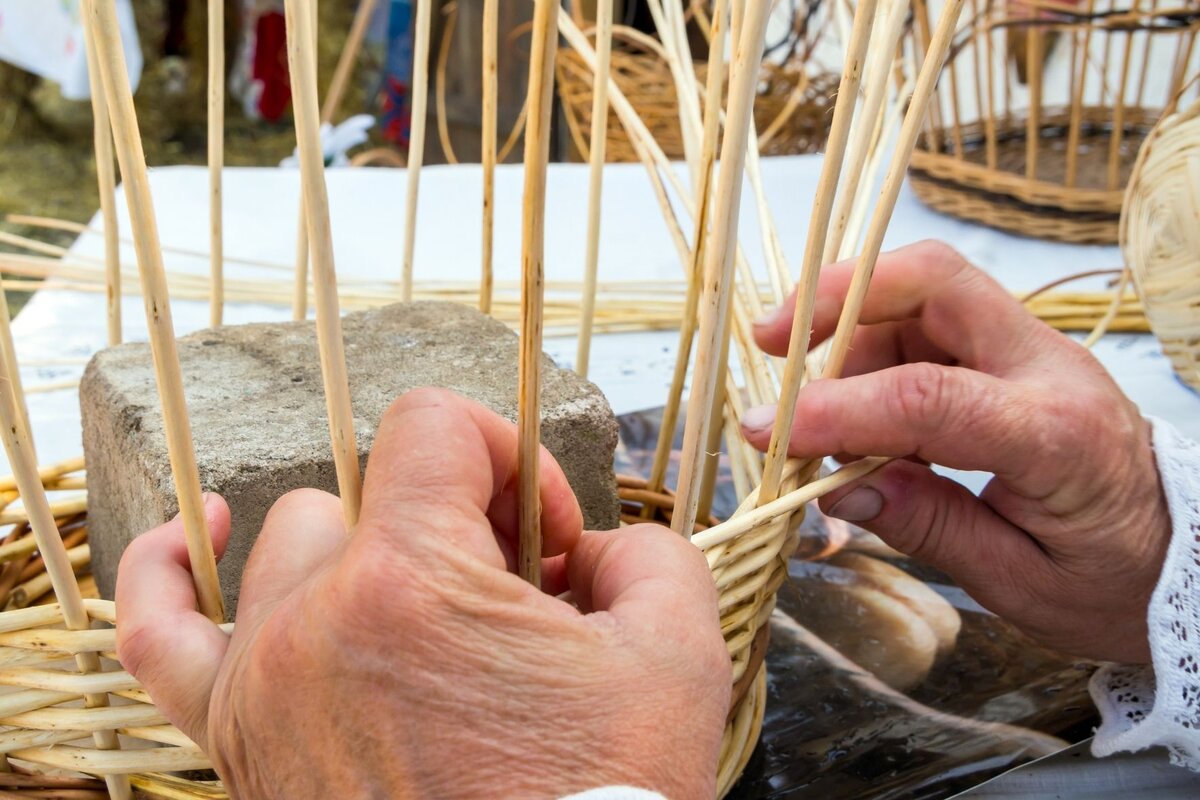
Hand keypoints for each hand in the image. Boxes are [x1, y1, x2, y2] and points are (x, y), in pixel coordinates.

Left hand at [117, 388, 729, 798]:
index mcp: (411, 583)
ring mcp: (263, 682)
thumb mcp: (679, 659)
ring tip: (433, 613)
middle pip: (377, 491)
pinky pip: (159, 633)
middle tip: (519, 598)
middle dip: (462, 523)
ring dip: (373, 555)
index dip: (510, 459)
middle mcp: (314, 622)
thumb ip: (649, 554)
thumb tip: (596, 549)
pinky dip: (168, 573)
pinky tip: (199, 539)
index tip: (549, 540)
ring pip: (294, 542)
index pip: (432, 427)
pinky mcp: (238, 740)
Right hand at [742, 241, 1169, 662]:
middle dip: (839, 294)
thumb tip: (837, 490)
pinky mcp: (1012, 351)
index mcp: (1058, 435)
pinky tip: (849, 405)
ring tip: (810, 406)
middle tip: (770, 339)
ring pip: (924, 289)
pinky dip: (871, 347)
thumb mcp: (1020, 584)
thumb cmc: (1111, 580)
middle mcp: (1047, 368)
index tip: (769, 431)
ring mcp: (1032, 349)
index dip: (838, 408)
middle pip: (935, 279)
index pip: (930, 397)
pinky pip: (927, 321)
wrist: (1182, 555)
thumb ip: (930, 526)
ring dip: (849, 329)